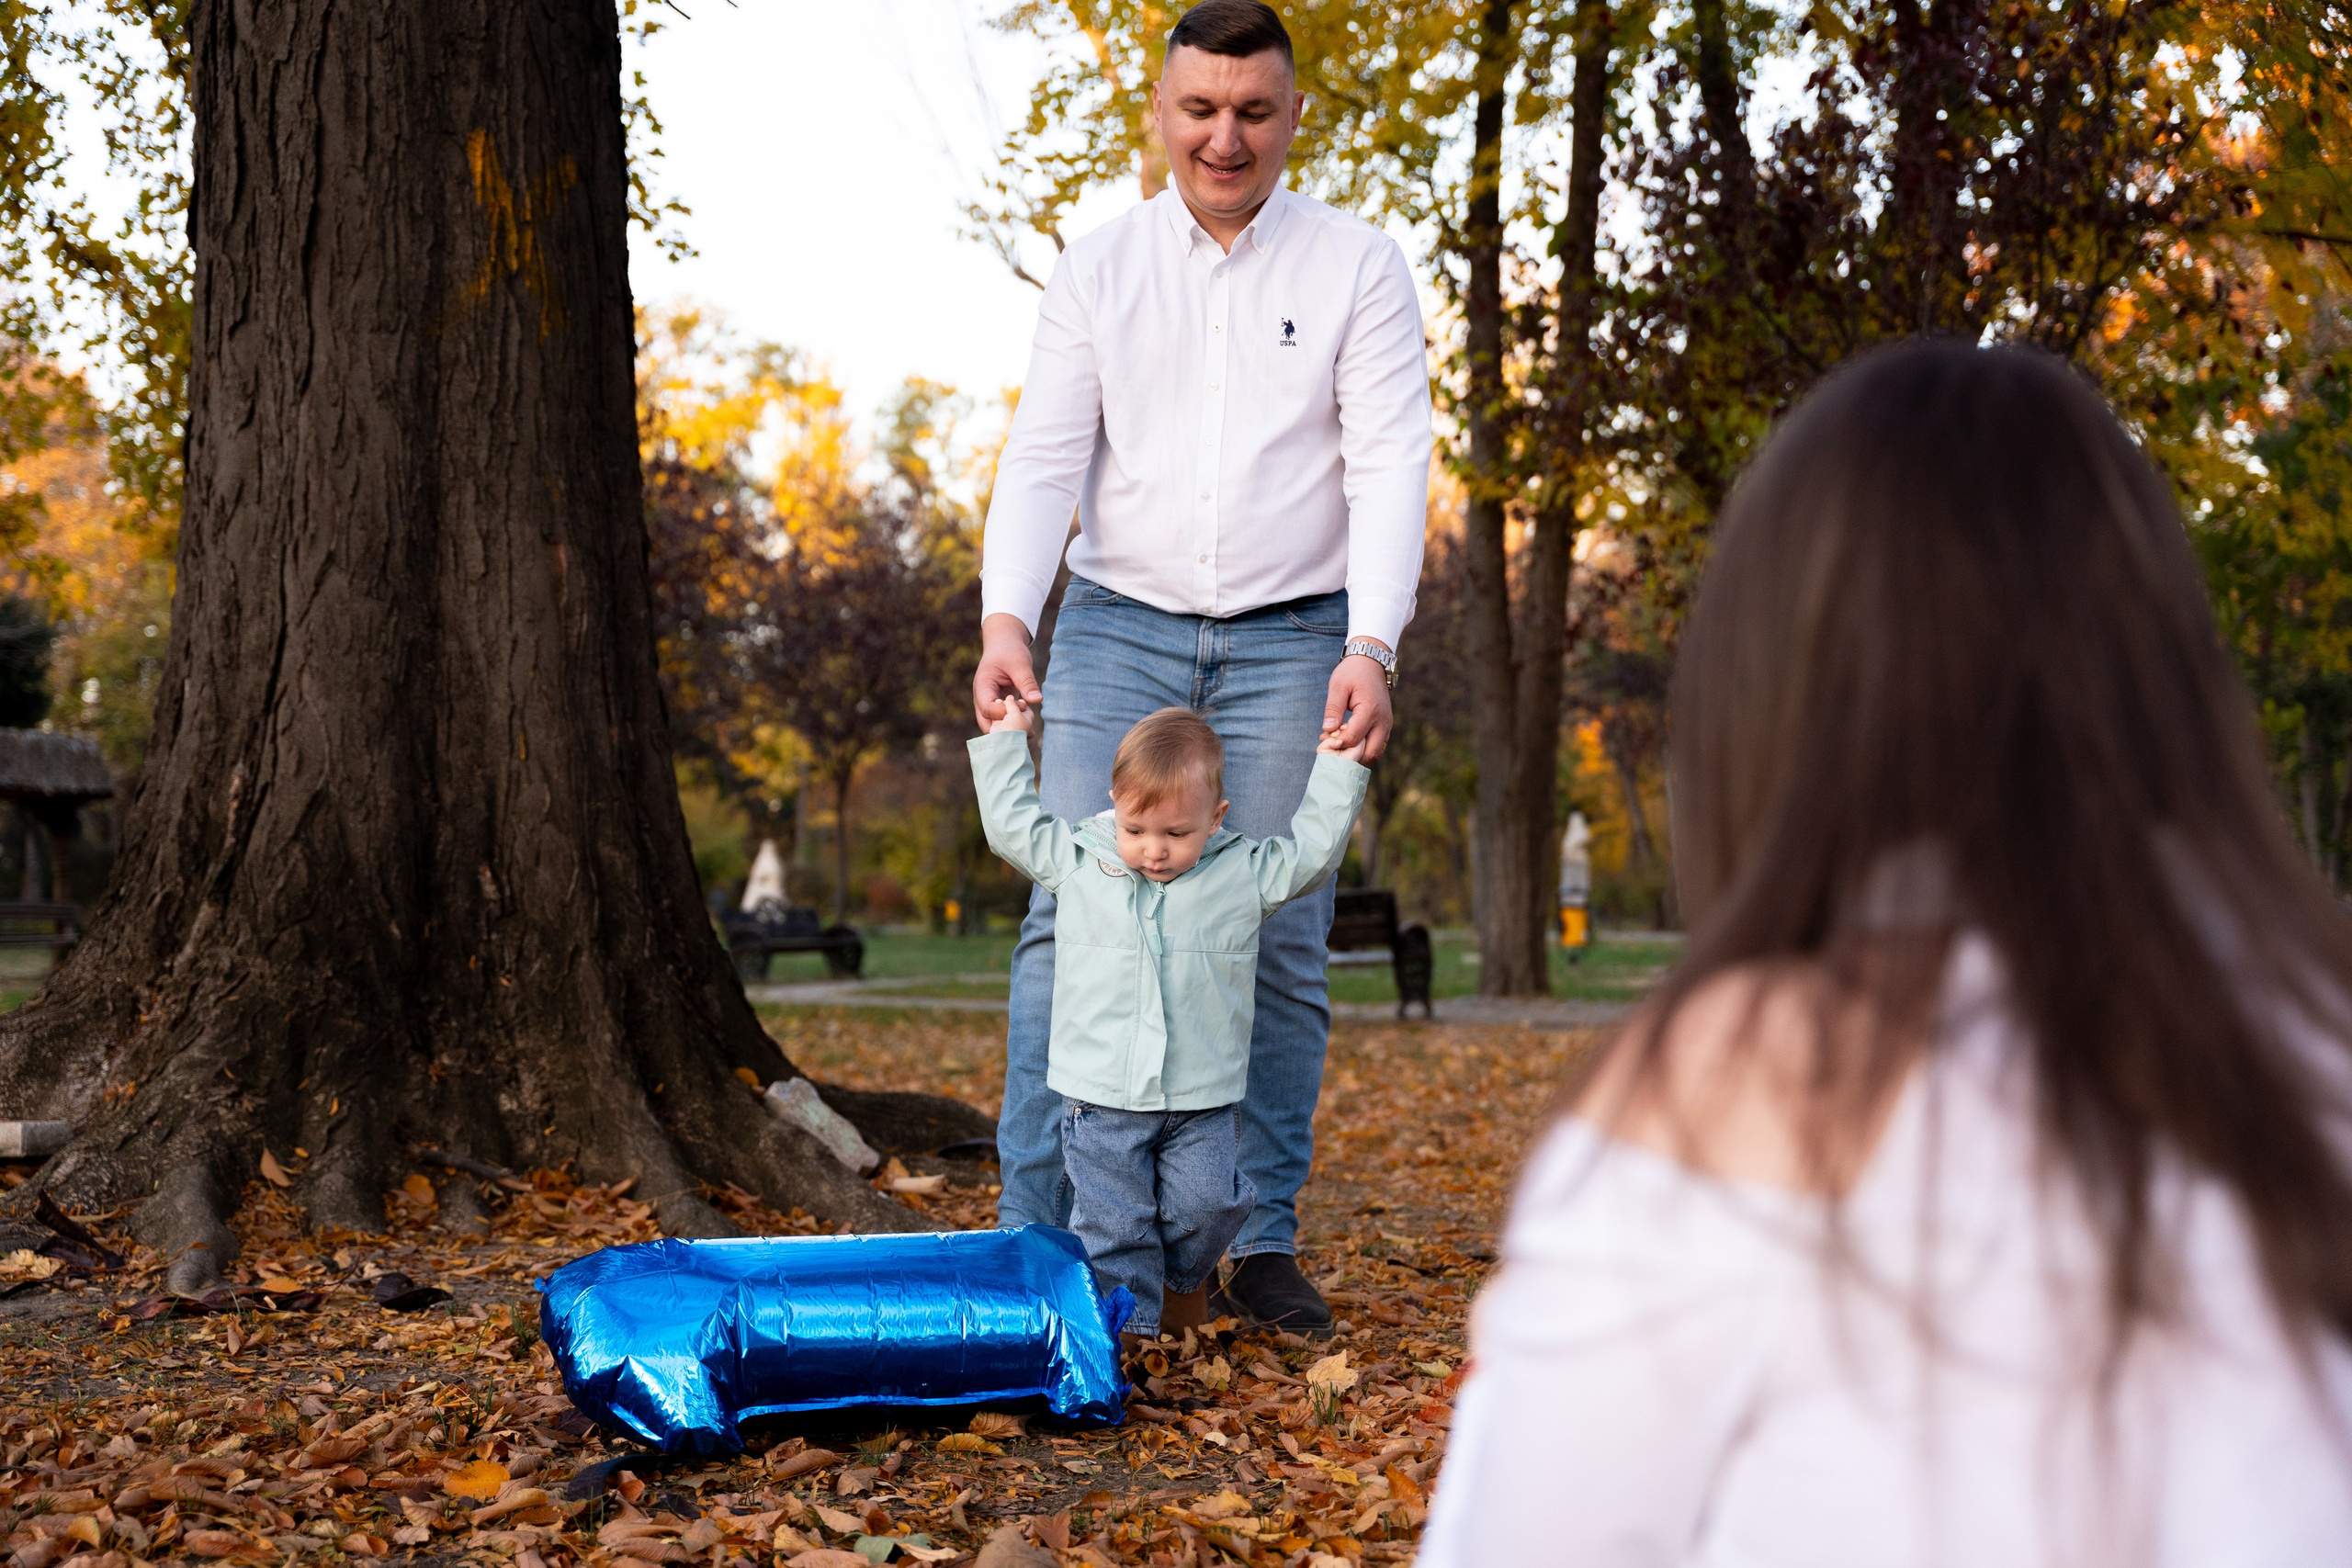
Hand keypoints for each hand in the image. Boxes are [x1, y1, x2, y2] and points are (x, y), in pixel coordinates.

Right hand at [973, 612, 1042, 729]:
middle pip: (986, 723)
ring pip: (994, 725)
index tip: (1022, 706)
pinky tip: (1030, 728)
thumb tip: (1037, 700)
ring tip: (1030, 732)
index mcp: (982, 686)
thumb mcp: (1020, 663)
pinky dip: (1014, 725)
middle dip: (1005, 730)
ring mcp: (989, 703)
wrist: (1005, 644)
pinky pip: (1003, 721)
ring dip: (1010, 730)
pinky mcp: (998, 705)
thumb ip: (1027, 682)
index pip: (987, 709)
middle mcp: (982, 698)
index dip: (1004, 712)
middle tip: (1026, 729)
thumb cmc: (1009, 650)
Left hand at [1320, 643, 1393, 760]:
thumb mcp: (1338, 686)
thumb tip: (1327, 731)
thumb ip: (1333, 709)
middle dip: (1350, 755)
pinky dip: (1364, 748)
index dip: (1337, 743)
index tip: (1324, 739)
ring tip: (1341, 743)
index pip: (1353, 739)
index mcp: (1370, 710)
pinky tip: (1349, 739)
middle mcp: (1382, 721)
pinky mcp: (1386, 725)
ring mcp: (1387, 724)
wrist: (1371, 663)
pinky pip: (1377, 745)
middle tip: (1334, 747)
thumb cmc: (1352, 672)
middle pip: (1369, 753)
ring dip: (1358, 753)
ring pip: (1375, 752)